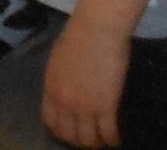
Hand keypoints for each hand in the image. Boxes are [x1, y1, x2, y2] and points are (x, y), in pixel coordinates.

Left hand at [42, 8, 128, 146]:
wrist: (96, 28)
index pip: (50, 121)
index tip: (72, 130)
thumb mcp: (58, 60)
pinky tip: (116, 137)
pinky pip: (108, 134)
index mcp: (50, 87)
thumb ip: (59, 80)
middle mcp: (64, 101)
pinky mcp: (106, 106)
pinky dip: (113, 140)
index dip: (61, 130)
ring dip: (96, 143)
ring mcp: (85, 105)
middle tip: (90, 137)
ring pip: (88, 141)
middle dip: (79, 140)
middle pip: (68, 135)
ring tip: (103, 138)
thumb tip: (65, 94)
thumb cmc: (78, 36)